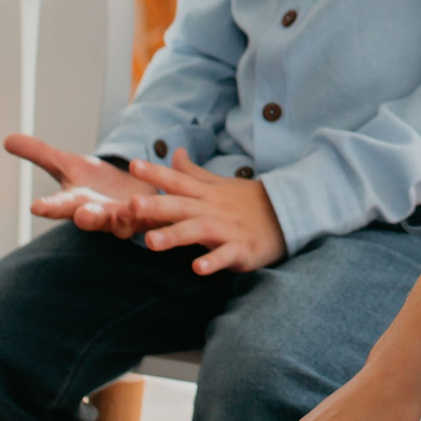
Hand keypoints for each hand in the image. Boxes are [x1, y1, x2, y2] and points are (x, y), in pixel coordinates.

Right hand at [7, 134, 152, 232]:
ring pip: (123, 222)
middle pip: (91, 219)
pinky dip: (153, 210)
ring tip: (129, 206)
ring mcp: (126, 219)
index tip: (37, 207)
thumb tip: (7, 139)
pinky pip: (153, 216)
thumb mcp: (67, 165)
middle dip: (87, 217)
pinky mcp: (150, 217)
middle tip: (82, 214)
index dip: (49, 207)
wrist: (130, 197)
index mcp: (77, 203)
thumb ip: (40, 154)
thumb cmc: (95, 185)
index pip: (59, 206)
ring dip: (125, 216)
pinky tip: (154, 201)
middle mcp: (100, 215)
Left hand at [124, 154, 288, 273]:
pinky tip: (197, 268)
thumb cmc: (248, 201)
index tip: (133, 165)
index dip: (156, 173)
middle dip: (156, 205)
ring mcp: (228, 229)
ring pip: (198, 230)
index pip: (178, 180)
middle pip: (181, 205)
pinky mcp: (243, 249)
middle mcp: (213, 209)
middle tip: (131, 204)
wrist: (289, 214)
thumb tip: (174, 153)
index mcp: (206, 194)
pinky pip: (227, 255)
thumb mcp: (219, 184)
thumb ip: (193, 172)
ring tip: (151, 242)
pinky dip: (213, 261)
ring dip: (175, 234)